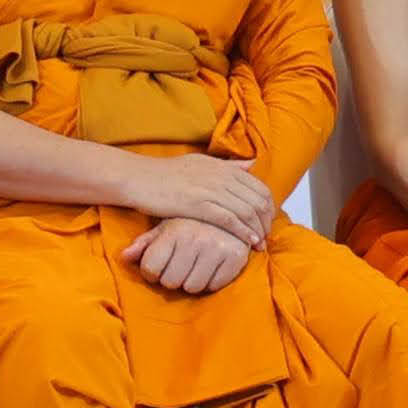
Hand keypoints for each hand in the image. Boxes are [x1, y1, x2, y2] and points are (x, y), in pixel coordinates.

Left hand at [125, 215, 256, 295]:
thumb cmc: (190, 222)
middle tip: (178, 267)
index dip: (151, 272)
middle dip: (171, 278)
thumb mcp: (165, 228)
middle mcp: (196, 239)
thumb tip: (123, 257)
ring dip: (190, 282)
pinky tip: (210, 267)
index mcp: (174, 231)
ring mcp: (218, 249)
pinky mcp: (236, 257)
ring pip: (192, 287)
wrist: (231, 209)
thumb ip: (144, 244)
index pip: (151, 268)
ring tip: (193, 267)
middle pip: (170, 281)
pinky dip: (210, 282)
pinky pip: (214, 286)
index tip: (157, 268)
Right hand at [126, 153, 277, 247]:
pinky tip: (249, 242)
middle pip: (258, 200)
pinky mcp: (199, 204)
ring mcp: (211, 190)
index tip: (267, 222)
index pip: (259, 187)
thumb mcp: (201, 163)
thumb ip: (228, 166)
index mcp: (223, 167)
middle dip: (266, 221)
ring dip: (258, 230)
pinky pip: (230, 220)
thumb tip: (252, 164)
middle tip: (266, 237)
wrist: (139, 178)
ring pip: (247, 211)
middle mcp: (221, 176)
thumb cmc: (167, 173)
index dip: (268, 207)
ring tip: (260, 244)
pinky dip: (243, 232)